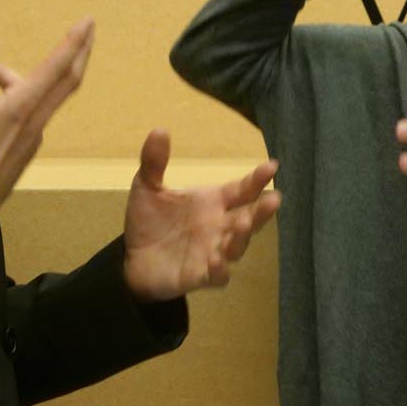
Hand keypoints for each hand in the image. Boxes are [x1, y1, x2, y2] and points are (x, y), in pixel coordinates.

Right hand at [0, 18, 94, 221]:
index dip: (73, 42)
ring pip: (42, 96)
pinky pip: (30, 112)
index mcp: (19, 109)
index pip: (56, 69)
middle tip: (88, 29)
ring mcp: (33, 136)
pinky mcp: (26, 147)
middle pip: (66, 81)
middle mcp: (34, 121)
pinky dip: (16, 95)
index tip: (88, 22)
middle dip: (78, 52)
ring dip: (27, 75)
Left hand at [122, 129, 281, 302]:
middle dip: (263, 211)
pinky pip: (217, 276)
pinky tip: (217, 260)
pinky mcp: (200, 276)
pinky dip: (219, 269)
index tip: (272, 166)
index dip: (257, 180)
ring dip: (242, 237)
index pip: (242, 190)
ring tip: (243, 224)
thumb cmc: (149, 222)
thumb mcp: (147, 187)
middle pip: (250, 218)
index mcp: (213, 202)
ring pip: (238, 246)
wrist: (132, 259)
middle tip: (275, 199)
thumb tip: (159, 129)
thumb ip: (154, 161)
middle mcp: (219, 227)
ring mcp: (213, 252)